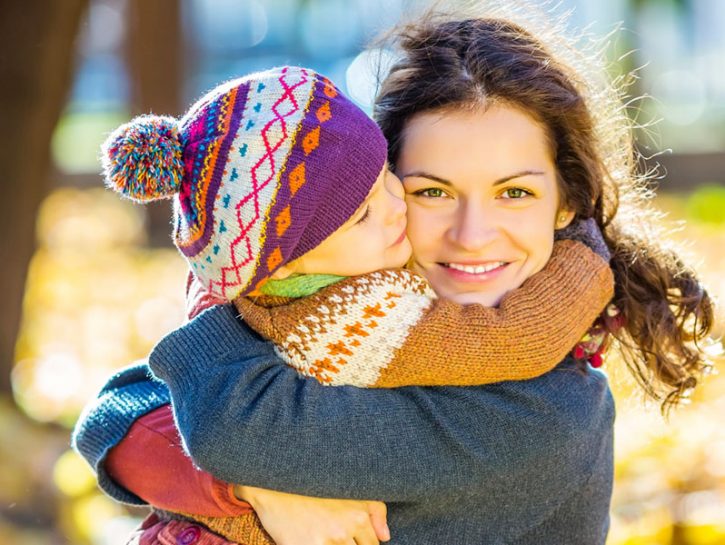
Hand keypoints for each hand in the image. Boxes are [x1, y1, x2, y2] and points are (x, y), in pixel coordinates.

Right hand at [235, 485, 389, 544]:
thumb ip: (373, 509)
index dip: (363, 543)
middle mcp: (344, 530)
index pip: (372, 544)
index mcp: (357, 515)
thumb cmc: (313, 486)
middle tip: (333, 532)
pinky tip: (312, 537)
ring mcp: (325, 542)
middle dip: (349, 544)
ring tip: (324, 533)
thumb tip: (386, 536)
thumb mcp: (347, 489)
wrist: (274, 485)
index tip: (349, 536)